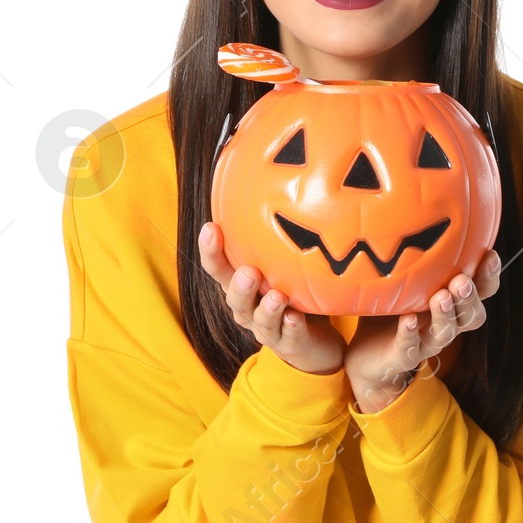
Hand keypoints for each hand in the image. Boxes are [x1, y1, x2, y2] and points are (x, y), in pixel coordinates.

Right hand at [198, 221, 346, 375]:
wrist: (313, 344)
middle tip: (248, 271)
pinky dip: (291, 327)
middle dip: (238, 285)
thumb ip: (270, 234)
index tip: (210, 227)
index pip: (218, 268)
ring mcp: (268, 328)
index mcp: (240, 285)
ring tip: (277, 296)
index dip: (211, 251)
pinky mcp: (290, 345)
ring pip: (260, 320)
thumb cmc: (290, 293)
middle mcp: (248, 308)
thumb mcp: (278, 263)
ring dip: (267, 308)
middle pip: (233, 298)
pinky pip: (289, 337)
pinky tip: (297, 317)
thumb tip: (272, 178)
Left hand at [345, 250, 502, 413]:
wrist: (368, 352)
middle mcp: (446, 322)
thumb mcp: (409, 273)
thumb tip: (423, 199)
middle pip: (473, 315)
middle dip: (469, 297)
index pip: (482, 290)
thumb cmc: (395, 305)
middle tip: (461, 280)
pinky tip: (408, 320)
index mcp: (453, 302)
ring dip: (446, 315)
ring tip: (440, 297)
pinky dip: (411, 334)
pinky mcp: (403, 355)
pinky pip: (411, 348)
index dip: (490, 276)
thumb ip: (420, 249)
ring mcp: (426, 341)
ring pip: (446, 333)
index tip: (490, 254)